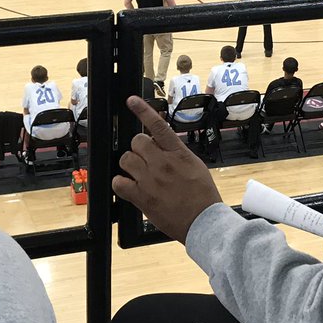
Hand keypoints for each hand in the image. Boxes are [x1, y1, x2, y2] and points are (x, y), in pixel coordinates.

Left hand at [114, 96, 221, 242]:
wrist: (203, 221)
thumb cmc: (202, 195)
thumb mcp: (195, 165)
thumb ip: (176, 152)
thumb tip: (161, 143)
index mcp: (178, 153)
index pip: (157, 126)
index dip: (142, 110)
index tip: (131, 101)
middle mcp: (162, 163)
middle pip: (137, 142)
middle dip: (139, 149)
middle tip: (146, 160)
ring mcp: (150, 180)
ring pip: (126, 159)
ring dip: (130, 165)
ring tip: (140, 174)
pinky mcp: (141, 197)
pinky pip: (119, 182)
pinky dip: (121, 183)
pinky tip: (129, 186)